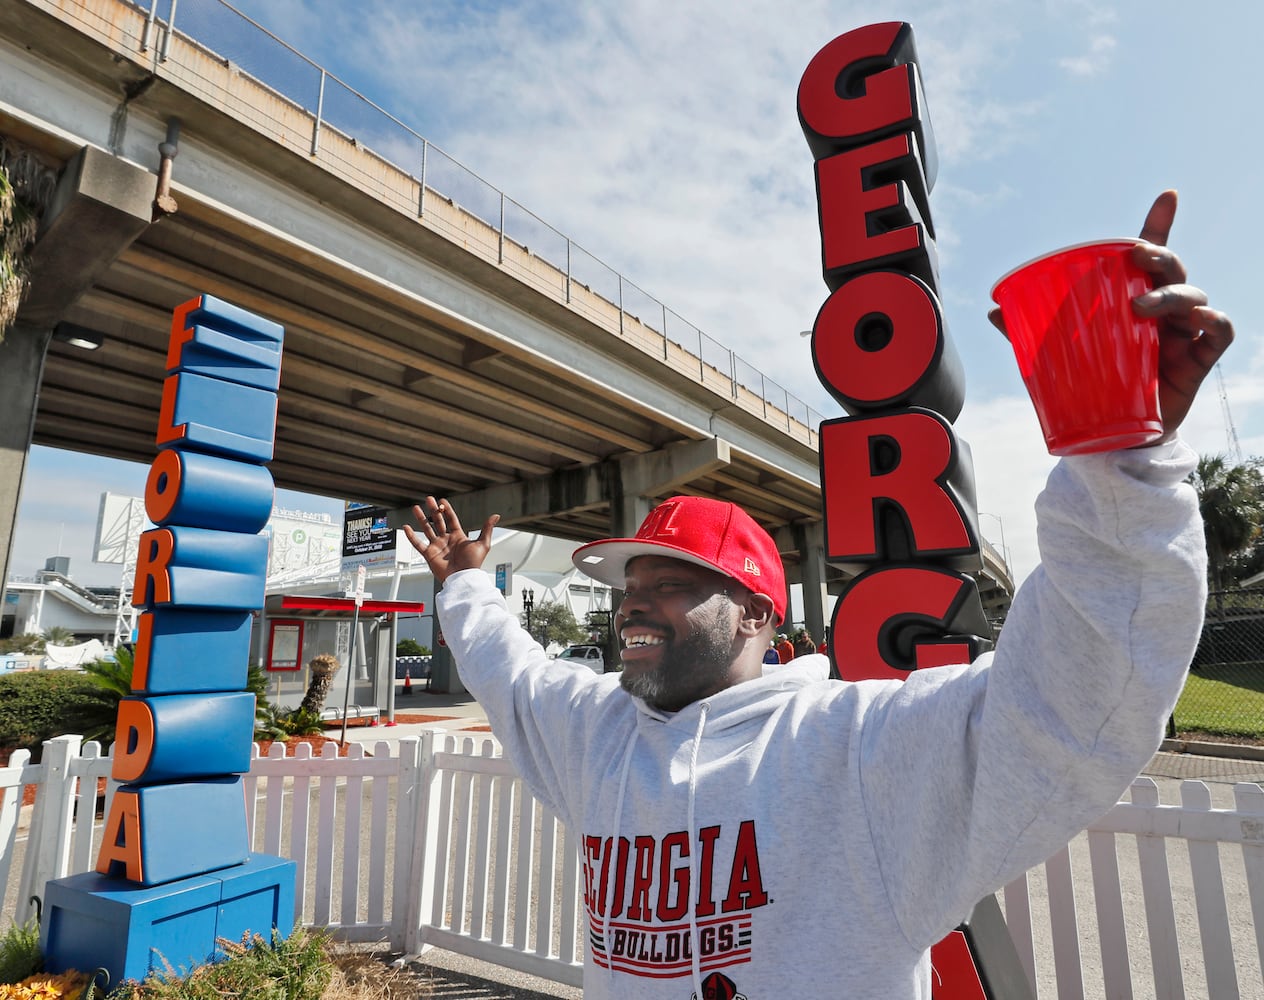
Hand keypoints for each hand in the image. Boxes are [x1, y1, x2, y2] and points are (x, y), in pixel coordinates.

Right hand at [403, 496, 498, 584]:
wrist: (463, 579)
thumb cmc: (473, 564)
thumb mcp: (483, 544)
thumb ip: (487, 529)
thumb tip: (495, 516)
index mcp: (458, 537)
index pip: (451, 519)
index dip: (446, 510)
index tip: (442, 501)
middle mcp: (446, 540)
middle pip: (438, 521)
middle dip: (433, 510)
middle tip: (429, 499)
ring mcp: (437, 547)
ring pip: (427, 530)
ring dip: (421, 519)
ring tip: (416, 508)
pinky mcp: (429, 555)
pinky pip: (418, 544)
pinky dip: (411, 536)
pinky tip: (406, 527)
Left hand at [989, 190, 1233, 442]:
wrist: (1115, 437)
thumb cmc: (1092, 385)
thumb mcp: (1059, 356)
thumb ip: (1029, 332)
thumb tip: (991, 311)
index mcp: (1133, 298)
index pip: (1150, 254)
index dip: (1160, 223)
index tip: (1168, 196)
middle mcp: (1162, 310)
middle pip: (1171, 270)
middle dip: (1159, 255)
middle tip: (1136, 256)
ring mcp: (1183, 333)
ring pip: (1193, 296)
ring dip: (1171, 295)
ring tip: (1141, 308)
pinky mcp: (1197, 361)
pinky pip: (1219, 333)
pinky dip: (1214, 321)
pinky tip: (1198, 320)